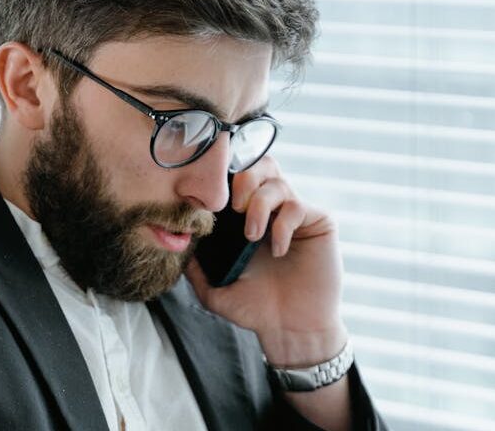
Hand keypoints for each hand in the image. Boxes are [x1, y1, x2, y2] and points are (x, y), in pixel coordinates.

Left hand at [185, 156, 347, 366]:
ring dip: (259, 205)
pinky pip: (297, 206)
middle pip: (261, 164)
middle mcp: (274, 208)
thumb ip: (195, 266)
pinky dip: (282, 225)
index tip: (212, 201)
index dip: (225, 179)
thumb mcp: (214, 288)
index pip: (239, 177)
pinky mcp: (318, 222)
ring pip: (278, 182)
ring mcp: (297, 213)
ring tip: (252, 237)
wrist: (290, 330)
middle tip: (235, 207)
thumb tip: (176, 243)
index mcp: (249, 216)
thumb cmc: (256, 308)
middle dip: (244, 179)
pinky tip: (277, 250)